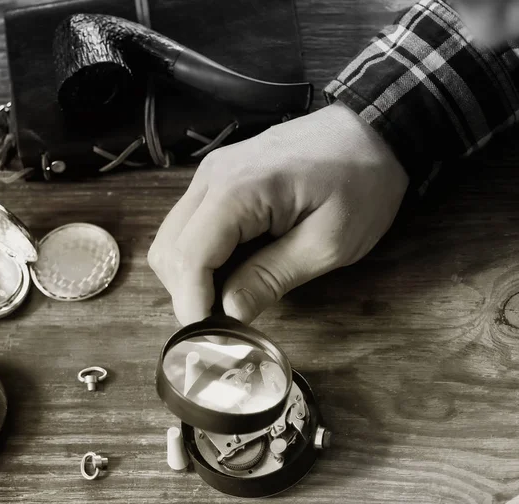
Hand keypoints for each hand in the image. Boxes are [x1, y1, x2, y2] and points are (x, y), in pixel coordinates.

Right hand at [148, 101, 408, 324]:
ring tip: (226, 296)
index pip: (189, 256)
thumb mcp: (328, 243)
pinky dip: (199, 254)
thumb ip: (272, 278)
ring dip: (189, 275)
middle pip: (168, 249)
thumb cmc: (362, 185)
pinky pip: (189, 223)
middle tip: (221, 319)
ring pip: (171, 237)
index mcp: (237, 191)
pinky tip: (229, 268)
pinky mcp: (218, 176)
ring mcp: (210, 173)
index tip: (211, 336)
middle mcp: (210, 177)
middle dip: (187, 292)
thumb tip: (228, 312)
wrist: (371, 131)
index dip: (193, 303)